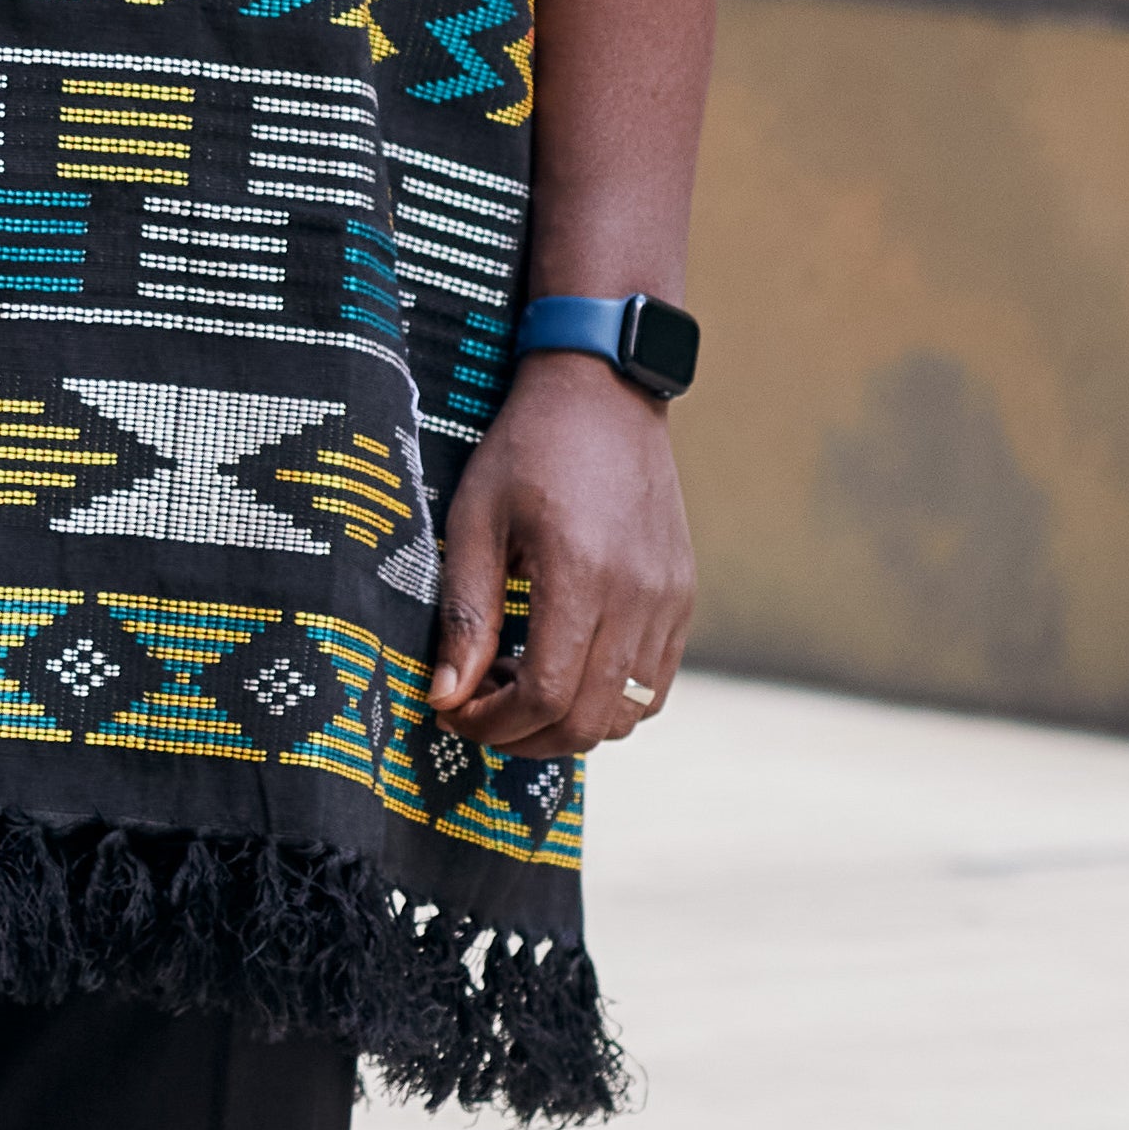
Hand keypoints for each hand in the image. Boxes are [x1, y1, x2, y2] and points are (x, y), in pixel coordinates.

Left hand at [425, 355, 693, 766]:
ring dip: (566, 723)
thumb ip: (464, 615)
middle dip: (522, 737)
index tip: (454, 712)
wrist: (604, 393)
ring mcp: (669, 600)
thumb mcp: (476, 520)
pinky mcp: (682, 598)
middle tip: (478, 709)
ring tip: (518, 679)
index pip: (544, 694)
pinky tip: (564, 663)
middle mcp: (637, 595)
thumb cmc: (528, 449)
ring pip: (626, 715)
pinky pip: (655, 686)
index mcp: (581, 573)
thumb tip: (446, 697)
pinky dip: (608, 700)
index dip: (493, 723)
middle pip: (586, 720)